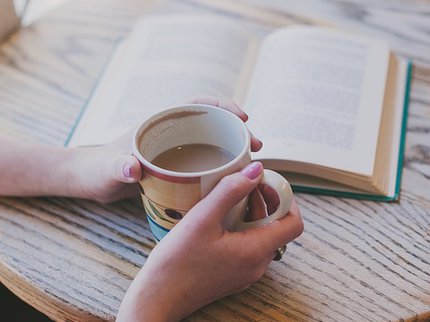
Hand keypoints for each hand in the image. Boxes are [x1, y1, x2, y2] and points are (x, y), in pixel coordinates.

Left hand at [65, 96, 261, 202]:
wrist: (94, 181)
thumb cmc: (98, 171)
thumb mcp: (107, 172)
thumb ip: (117, 168)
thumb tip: (132, 168)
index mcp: (161, 122)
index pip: (198, 103)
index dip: (223, 105)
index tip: (243, 118)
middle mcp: (173, 132)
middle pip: (214, 123)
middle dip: (238, 130)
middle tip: (258, 147)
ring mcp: (177, 149)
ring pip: (213, 142)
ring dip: (235, 148)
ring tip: (253, 164)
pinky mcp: (178, 167)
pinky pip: (206, 161)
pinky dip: (222, 166)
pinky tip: (232, 180)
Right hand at [116, 162, 303, 321]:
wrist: (158, 297)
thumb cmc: (176, 262)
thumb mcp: (202, 219)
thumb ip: (230, 191)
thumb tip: (256, 170)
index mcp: (256, 251)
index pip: (294, 224)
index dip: (286, 199)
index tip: (266, 184)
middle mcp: (257, 265)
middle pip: (277, 227)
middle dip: (266, 202)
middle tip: (244, 184)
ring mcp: (246, 272)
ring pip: (262, 236)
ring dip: (253, 214)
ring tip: (230, 198)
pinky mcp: (234, 274)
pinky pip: (249, 246)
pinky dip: (242, 228)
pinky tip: (221, 219)